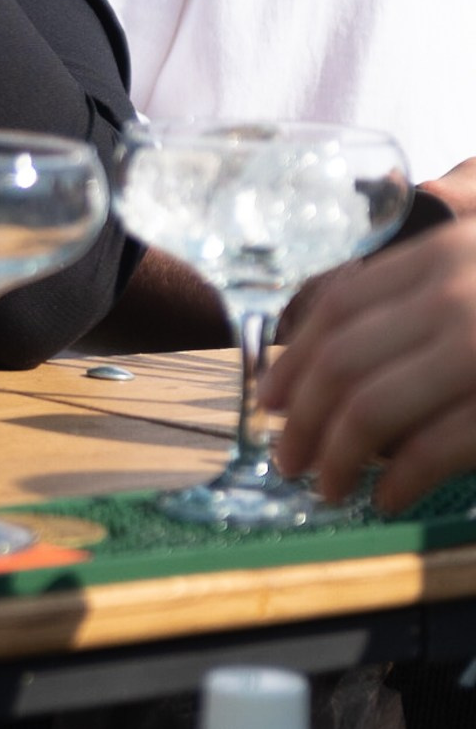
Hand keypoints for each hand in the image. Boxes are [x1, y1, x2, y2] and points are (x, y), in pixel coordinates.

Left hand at [266, 220, 475, 509]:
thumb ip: (449, 229)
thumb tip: (371, 267)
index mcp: (448, 251)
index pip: (338, 305)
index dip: (295, 358)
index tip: (272, 398)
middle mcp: (458, 295)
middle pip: (343, 362)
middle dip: (302, 419)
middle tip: (286, 456)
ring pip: (374, 409)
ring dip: (337, 457)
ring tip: (326, 485)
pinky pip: (435, 449)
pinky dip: (400, 480)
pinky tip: (388, 499)